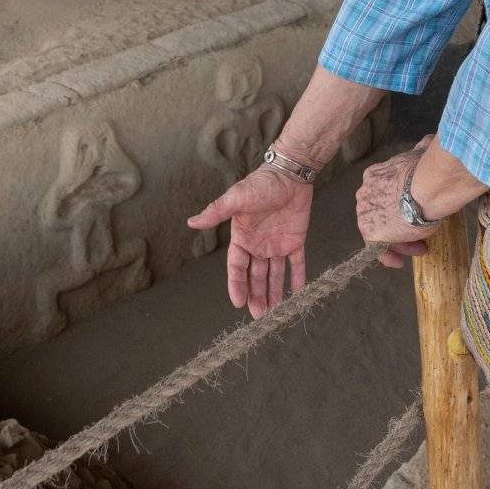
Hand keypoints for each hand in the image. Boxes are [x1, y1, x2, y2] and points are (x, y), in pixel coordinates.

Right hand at [187, 168, 312, 319]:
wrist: (290, 173)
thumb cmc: (261, 184)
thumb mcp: (236, 198)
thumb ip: (216, 212)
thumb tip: (191, 222)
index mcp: (242, 237)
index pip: (237, 266)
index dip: (237, 284)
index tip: (238, 303)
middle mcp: (258, 244)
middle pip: (255, 275)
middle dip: (256, 294)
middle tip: (259, 315)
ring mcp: (277, 243)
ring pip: (274, 273)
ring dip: (274, 291)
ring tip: (276, 310)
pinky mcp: (295, 240)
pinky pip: (297, 262)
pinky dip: (298, 275)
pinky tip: (297, 290)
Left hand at [355, 134, 440, 269]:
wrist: (429, 184)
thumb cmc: (429, 170)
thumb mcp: (423, 154)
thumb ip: (422, 150)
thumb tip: (430, 141)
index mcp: (374, 175)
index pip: (384, 195)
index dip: (400, 205)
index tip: (416, 210)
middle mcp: (365, 193)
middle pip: (382, 214)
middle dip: (400, 225)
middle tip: (419, 234)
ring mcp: (365, 213)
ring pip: (382, 231)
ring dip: (399, 240)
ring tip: (419, 247)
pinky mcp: (370, 231)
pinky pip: (377, 248)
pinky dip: (388, 256)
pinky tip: (400, 262)